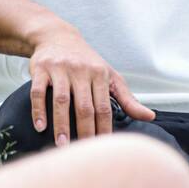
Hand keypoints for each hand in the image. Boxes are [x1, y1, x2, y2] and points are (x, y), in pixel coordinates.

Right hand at [27, 22, 154, 144]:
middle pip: (84, 106)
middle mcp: (81, 71)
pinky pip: (38, 92)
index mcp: (100, 74)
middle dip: (84, 130)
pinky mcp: (41, 69)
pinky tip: (40, 127)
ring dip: (61, 124)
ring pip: (61, 100)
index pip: (104, 106)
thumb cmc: (87, 61)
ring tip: (62, 144)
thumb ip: (128, 99)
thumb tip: (150, 117)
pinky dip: (38, 110)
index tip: (103, 146)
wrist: (58, 36)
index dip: (104, 128)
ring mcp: (60, 69)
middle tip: (81, 151)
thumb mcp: (110, 76)